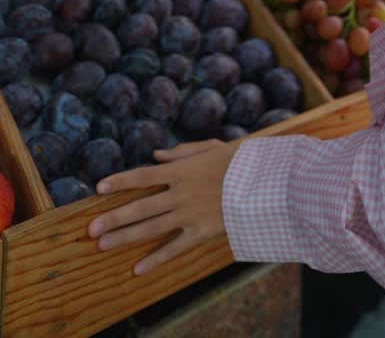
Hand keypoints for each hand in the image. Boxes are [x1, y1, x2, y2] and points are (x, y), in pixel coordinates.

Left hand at [87, 140, 236, 274]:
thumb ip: (182, 151)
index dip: (121, 181)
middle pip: (141, 206)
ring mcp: (190, 214)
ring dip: (126, 237)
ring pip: (152, 228)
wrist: (264, 182)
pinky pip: (176, 247)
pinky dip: (157, 259)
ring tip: (103, 245)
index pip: (143, 175)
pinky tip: (138, 268)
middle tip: (90, 229)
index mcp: (182, 170)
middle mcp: (181, 193)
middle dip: (114, 217)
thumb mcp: (210, 147)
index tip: (99, 187)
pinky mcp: (202, 231)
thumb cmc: (239, 160)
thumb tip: (156, 154)